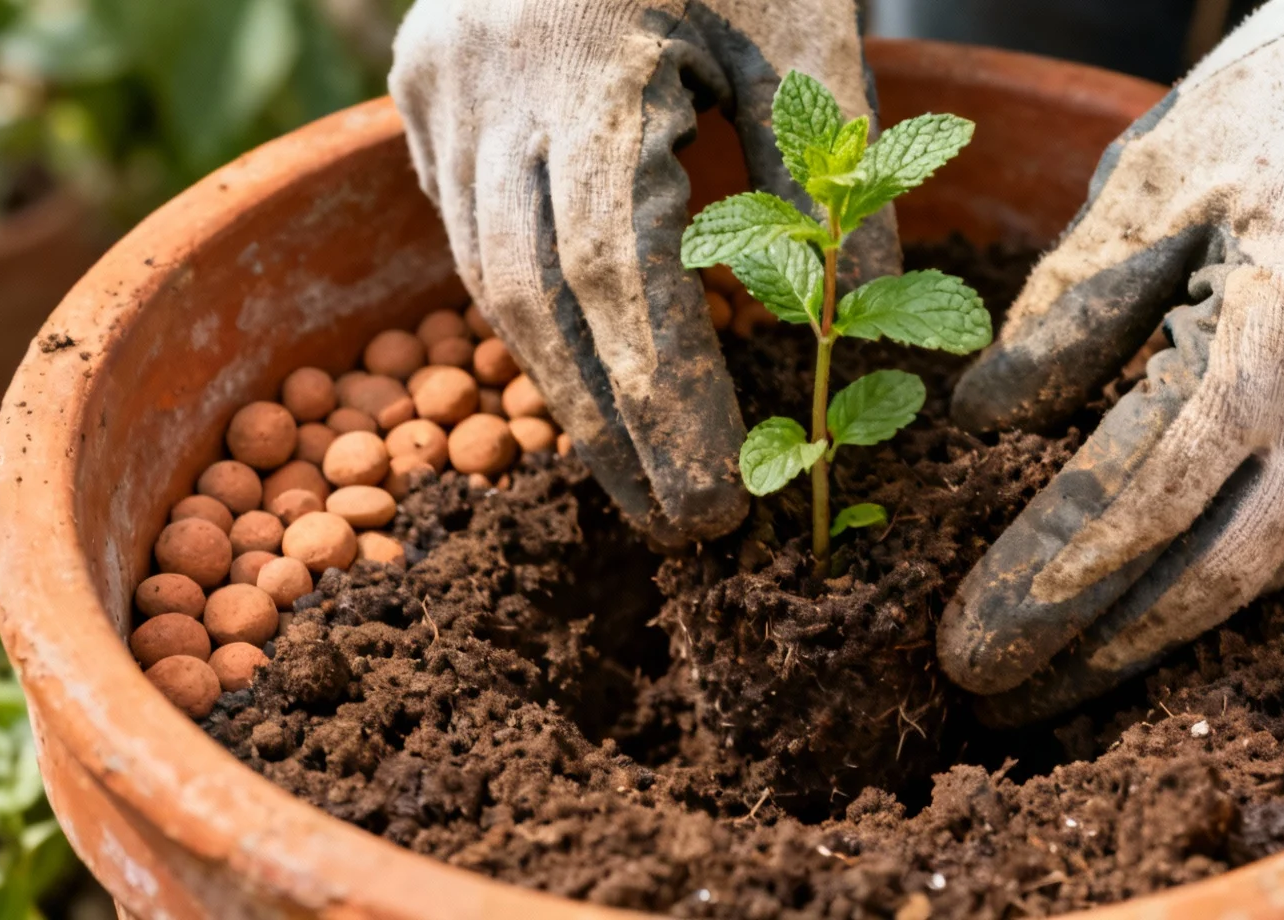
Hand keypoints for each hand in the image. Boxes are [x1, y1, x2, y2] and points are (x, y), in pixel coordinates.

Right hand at [390, 0, 897, 545]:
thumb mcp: (804, 19)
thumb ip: (828, 167)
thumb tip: (861, 321)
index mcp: (586, 65)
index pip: (616, 272)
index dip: (661, 401)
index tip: (713, 501)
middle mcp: (484, 83)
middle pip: (533, 298)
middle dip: (609, 427)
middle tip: (680, 527)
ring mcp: (437, 83)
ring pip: (486, 275)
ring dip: (564, 385)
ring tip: (635, 474)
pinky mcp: (422, 85)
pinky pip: (466, 227)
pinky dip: (530, 308)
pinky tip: (581, 368)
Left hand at [939, 0, 1283, 725]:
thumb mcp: (1163, 172)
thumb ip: (1072, 301)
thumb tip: (989, 416)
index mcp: (1280, 335)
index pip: (1148, 493)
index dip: (1059, 574)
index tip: (983, 634)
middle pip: (1216, 568)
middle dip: (1100, 642)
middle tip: (1001, 693)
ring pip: (1281, 564)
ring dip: (1172, 624)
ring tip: (1072, 669)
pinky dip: (1251, 568)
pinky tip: (1184, 592)